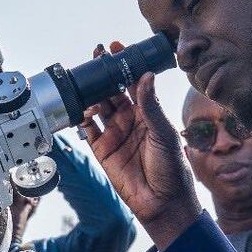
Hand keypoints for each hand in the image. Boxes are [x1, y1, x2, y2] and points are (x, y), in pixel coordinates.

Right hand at [79, 41, 200, 249]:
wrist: (162, 203)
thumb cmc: (172, 169)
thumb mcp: (163, 133)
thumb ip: (150, 105)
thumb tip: (144, 77)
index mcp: (149, 113)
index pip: (134, 83)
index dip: (124, 66)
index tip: (116, 49)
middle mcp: (131, 121)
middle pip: (112, 91)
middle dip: (103, 75)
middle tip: (96, 57)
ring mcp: (115, 134)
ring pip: (98, 107)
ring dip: (92, 94)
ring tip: (87, 82)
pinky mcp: (102, 150)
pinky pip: (88, 129)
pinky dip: (82, 117)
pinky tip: (80, 106)